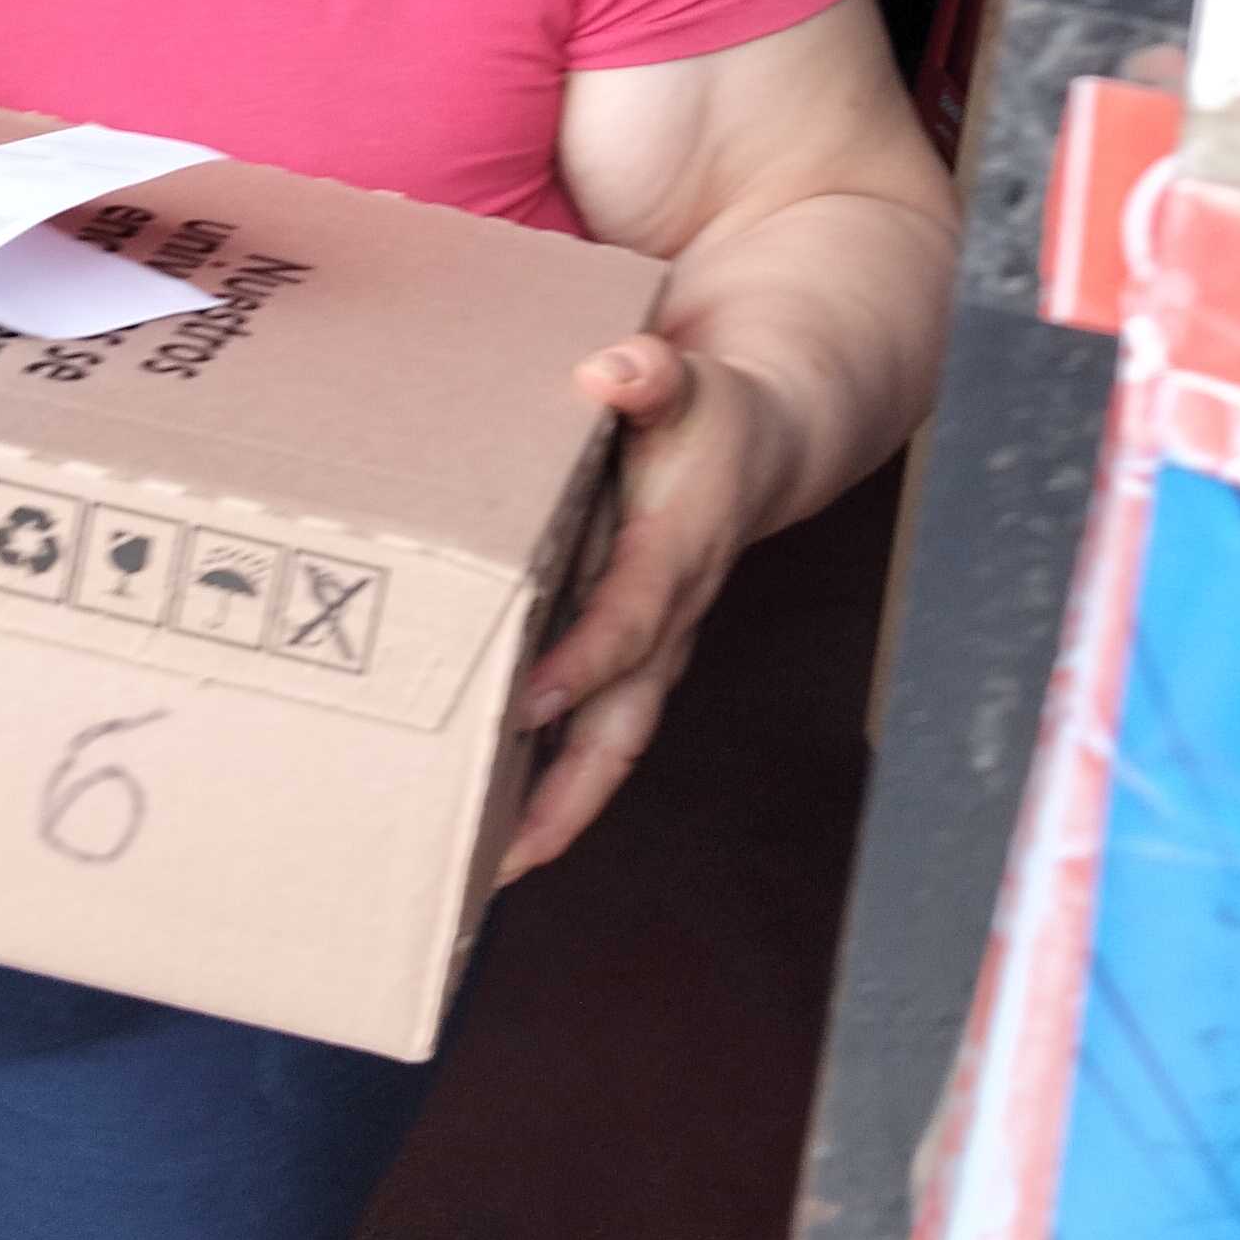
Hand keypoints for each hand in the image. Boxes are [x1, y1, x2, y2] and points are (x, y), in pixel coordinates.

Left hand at [499, 332, 796, 883]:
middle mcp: (664, 620)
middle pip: (622, 728)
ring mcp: (646, 649)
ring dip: (551, 810)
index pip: (628, 621)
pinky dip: (543, 778)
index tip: (526, 701)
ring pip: (605, 746)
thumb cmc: (708, 415)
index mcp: (675, 555)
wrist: (763, 444)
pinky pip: (588, 730)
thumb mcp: (687, 380)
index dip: (583, 662)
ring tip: (476, 869)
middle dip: (569, 798)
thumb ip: (653, 376)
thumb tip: (613, 370)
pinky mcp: (624, 656)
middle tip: (500, 858)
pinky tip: (482, 811)